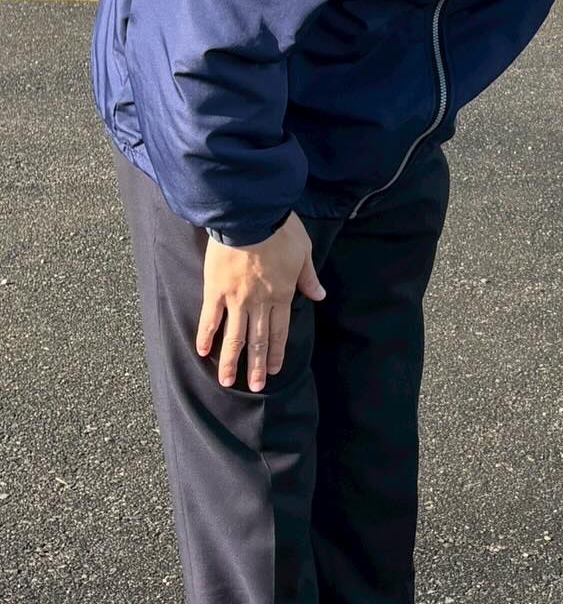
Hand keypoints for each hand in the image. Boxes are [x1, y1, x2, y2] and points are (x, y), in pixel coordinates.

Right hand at [196, 214, 325, 391]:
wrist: (252, 217)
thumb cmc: (281, 231)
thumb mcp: (304, 252)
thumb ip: (309, 278)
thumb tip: (319, 295)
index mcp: (282, 295)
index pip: (280, 331)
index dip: (275, 352)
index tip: (273, 371)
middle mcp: (259, 303)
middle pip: (257, 340)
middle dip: (255, 366)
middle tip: (253, 386)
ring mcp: (236, 299)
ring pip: (234, 336)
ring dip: (231, 361)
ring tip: (227, 381)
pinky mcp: (215, 291)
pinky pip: (210, 319)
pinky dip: (206, 336)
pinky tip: (202, 352)